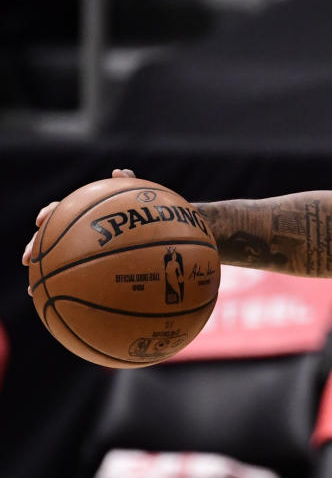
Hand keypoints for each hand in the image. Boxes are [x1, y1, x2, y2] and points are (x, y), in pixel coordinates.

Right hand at [23, 169, 135, 295]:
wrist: (157, 247)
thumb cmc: (147, 222)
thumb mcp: (141, 205)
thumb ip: (129, 187)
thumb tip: (119, 171)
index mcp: (84, 216)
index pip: (60, 210)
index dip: (49, 214)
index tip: (42, 220)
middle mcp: (78, 235)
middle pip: (47, 239)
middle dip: (34, 248)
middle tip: (28, 259)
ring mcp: (80, 253)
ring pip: (54, 263)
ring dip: (41, 276)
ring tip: (32, 289)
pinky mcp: (89, 272)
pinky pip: (73, 283)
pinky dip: (62, 293)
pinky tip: (57, 306)